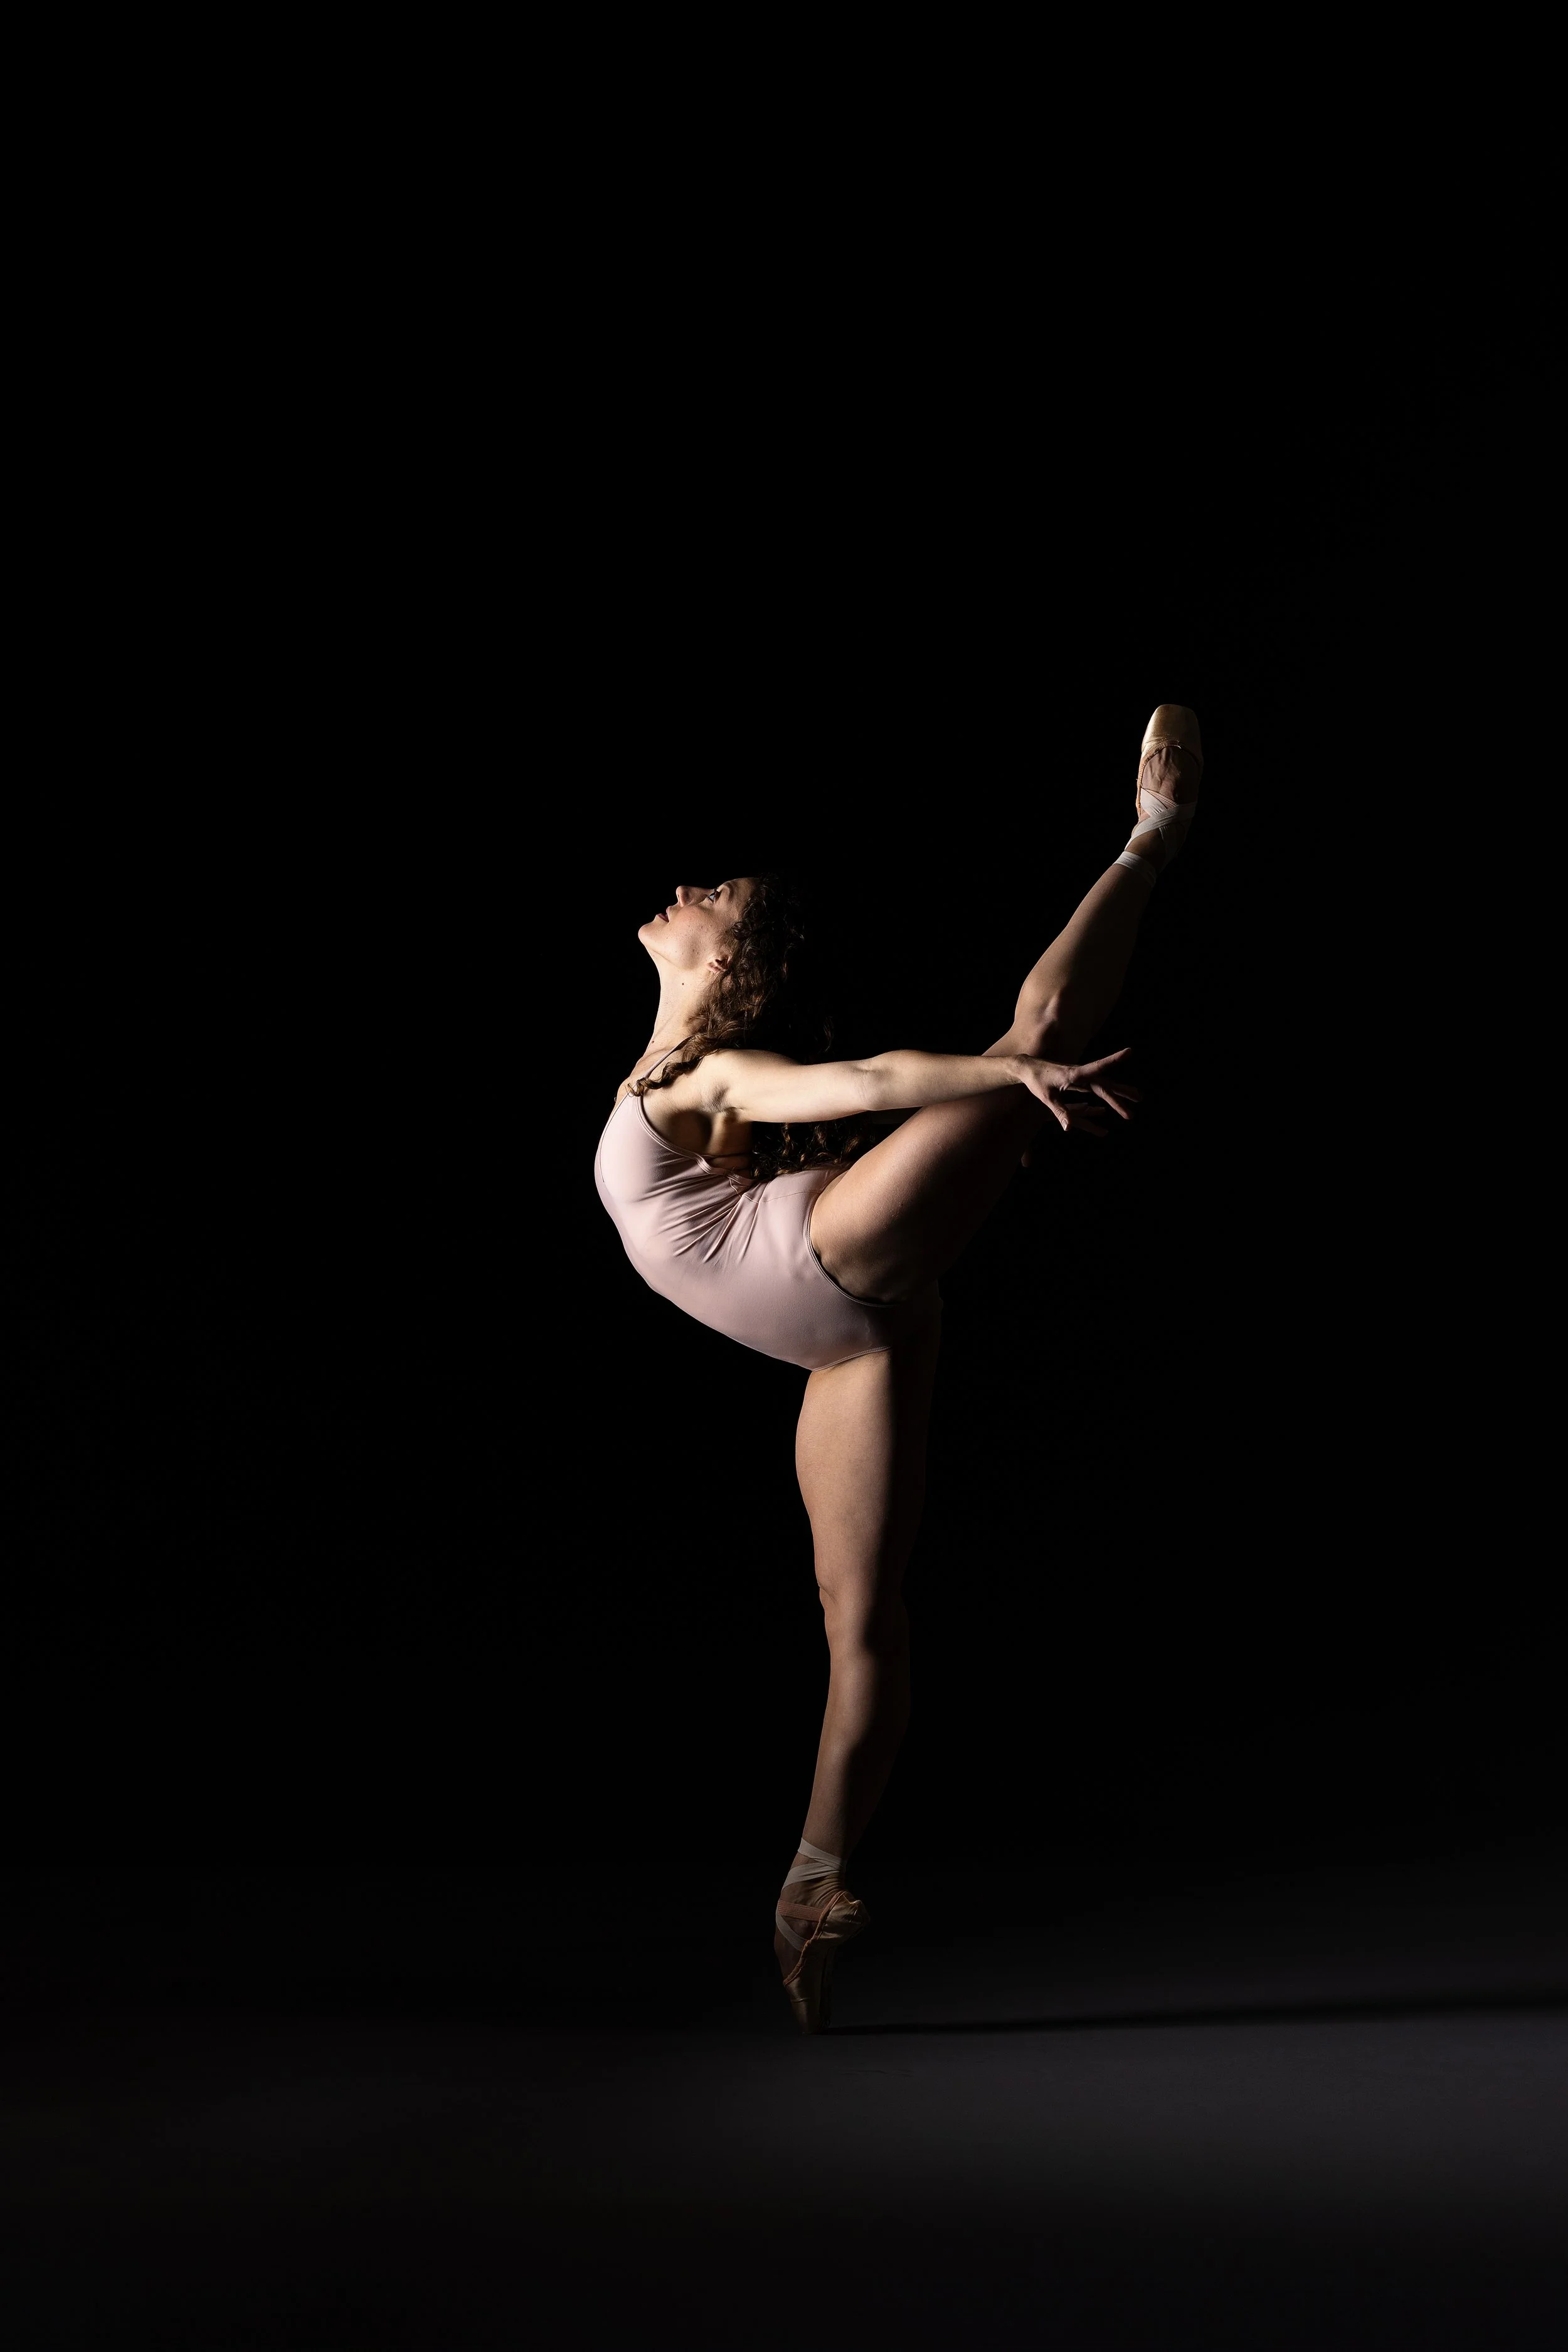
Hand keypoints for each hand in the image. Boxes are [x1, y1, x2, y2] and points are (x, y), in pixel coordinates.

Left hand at [1016, 1047, 1139, 1138]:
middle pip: (1105, 1084)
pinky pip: (1097, 1087)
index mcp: (1074, 1075)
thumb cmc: (1036, 1082)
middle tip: (1140, 1099)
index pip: (1098, 1067)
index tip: (1130, 1051)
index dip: (1114, 1060)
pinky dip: (1108, 1092)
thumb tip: (1070, 1128)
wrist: (1028, 1067)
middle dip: (1122, 1093)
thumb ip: (1060, 1112)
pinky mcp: (1079, 1080)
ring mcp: (1082, 1076)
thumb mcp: (1047, 1099)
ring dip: (1120, 1091)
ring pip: (1104, 1085)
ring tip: (1137, 1097)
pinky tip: (1116, 1096)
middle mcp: (1081, 1073)